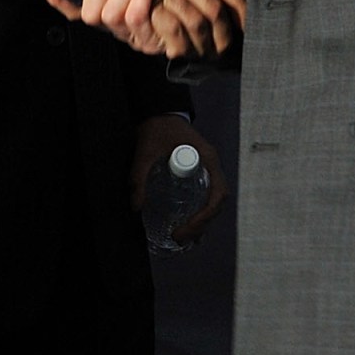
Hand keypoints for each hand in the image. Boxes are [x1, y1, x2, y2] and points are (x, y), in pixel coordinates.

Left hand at [130, 113, 227, 245]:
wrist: (159, 114)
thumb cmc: (157, 127)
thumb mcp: (145, 151)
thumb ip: (139, 177)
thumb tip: (136, 206)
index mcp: (206, 158)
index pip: (218, 193)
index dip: (206, 215)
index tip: (188, 227)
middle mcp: (211, 167)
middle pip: (216, 203)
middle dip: (201, 225)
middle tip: (179, 238)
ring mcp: (207, 172)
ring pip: (213, 204)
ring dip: (202, 224)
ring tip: (182, 240)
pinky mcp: (199, 175)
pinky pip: (205, 198)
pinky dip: (199, 216)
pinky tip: (185, 228)